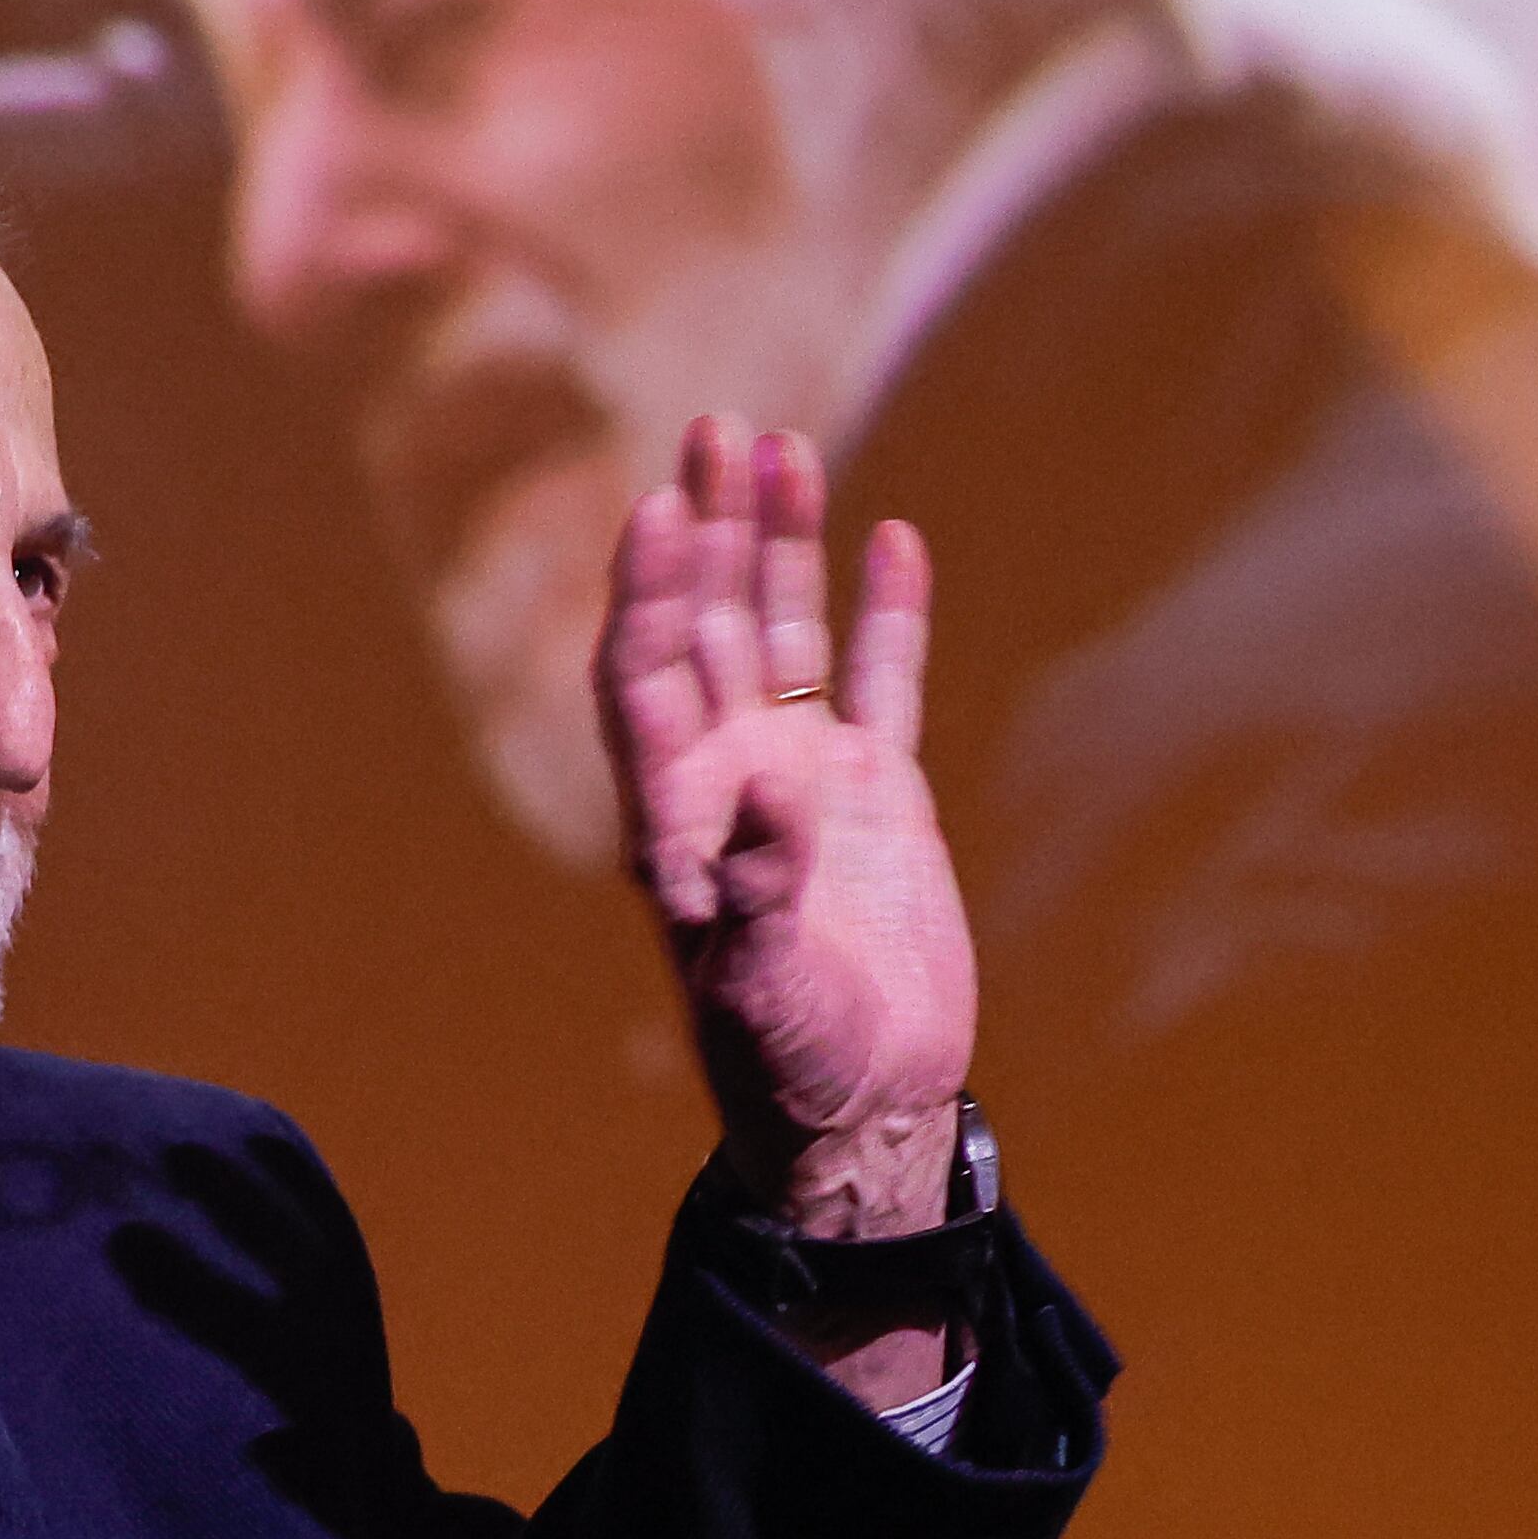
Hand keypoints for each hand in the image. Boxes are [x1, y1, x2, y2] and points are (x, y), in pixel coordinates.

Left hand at [601, 420, 976, 1241]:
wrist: (861, 1109)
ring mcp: (803, 778)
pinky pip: (877, 682)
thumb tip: (760, 804)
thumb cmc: (786, 1063)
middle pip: (706, 626)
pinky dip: (885, 615)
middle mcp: (726, 777)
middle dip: (706, 531)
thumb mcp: (759, 992)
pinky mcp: (877, 796)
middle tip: (711, 428)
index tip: (661, 509)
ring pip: (783, 633)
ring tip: (783, 445)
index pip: (645, 675)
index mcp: (673, 816)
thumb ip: (751, 900)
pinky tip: (892, 537)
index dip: (651, 593)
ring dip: (780, 546)